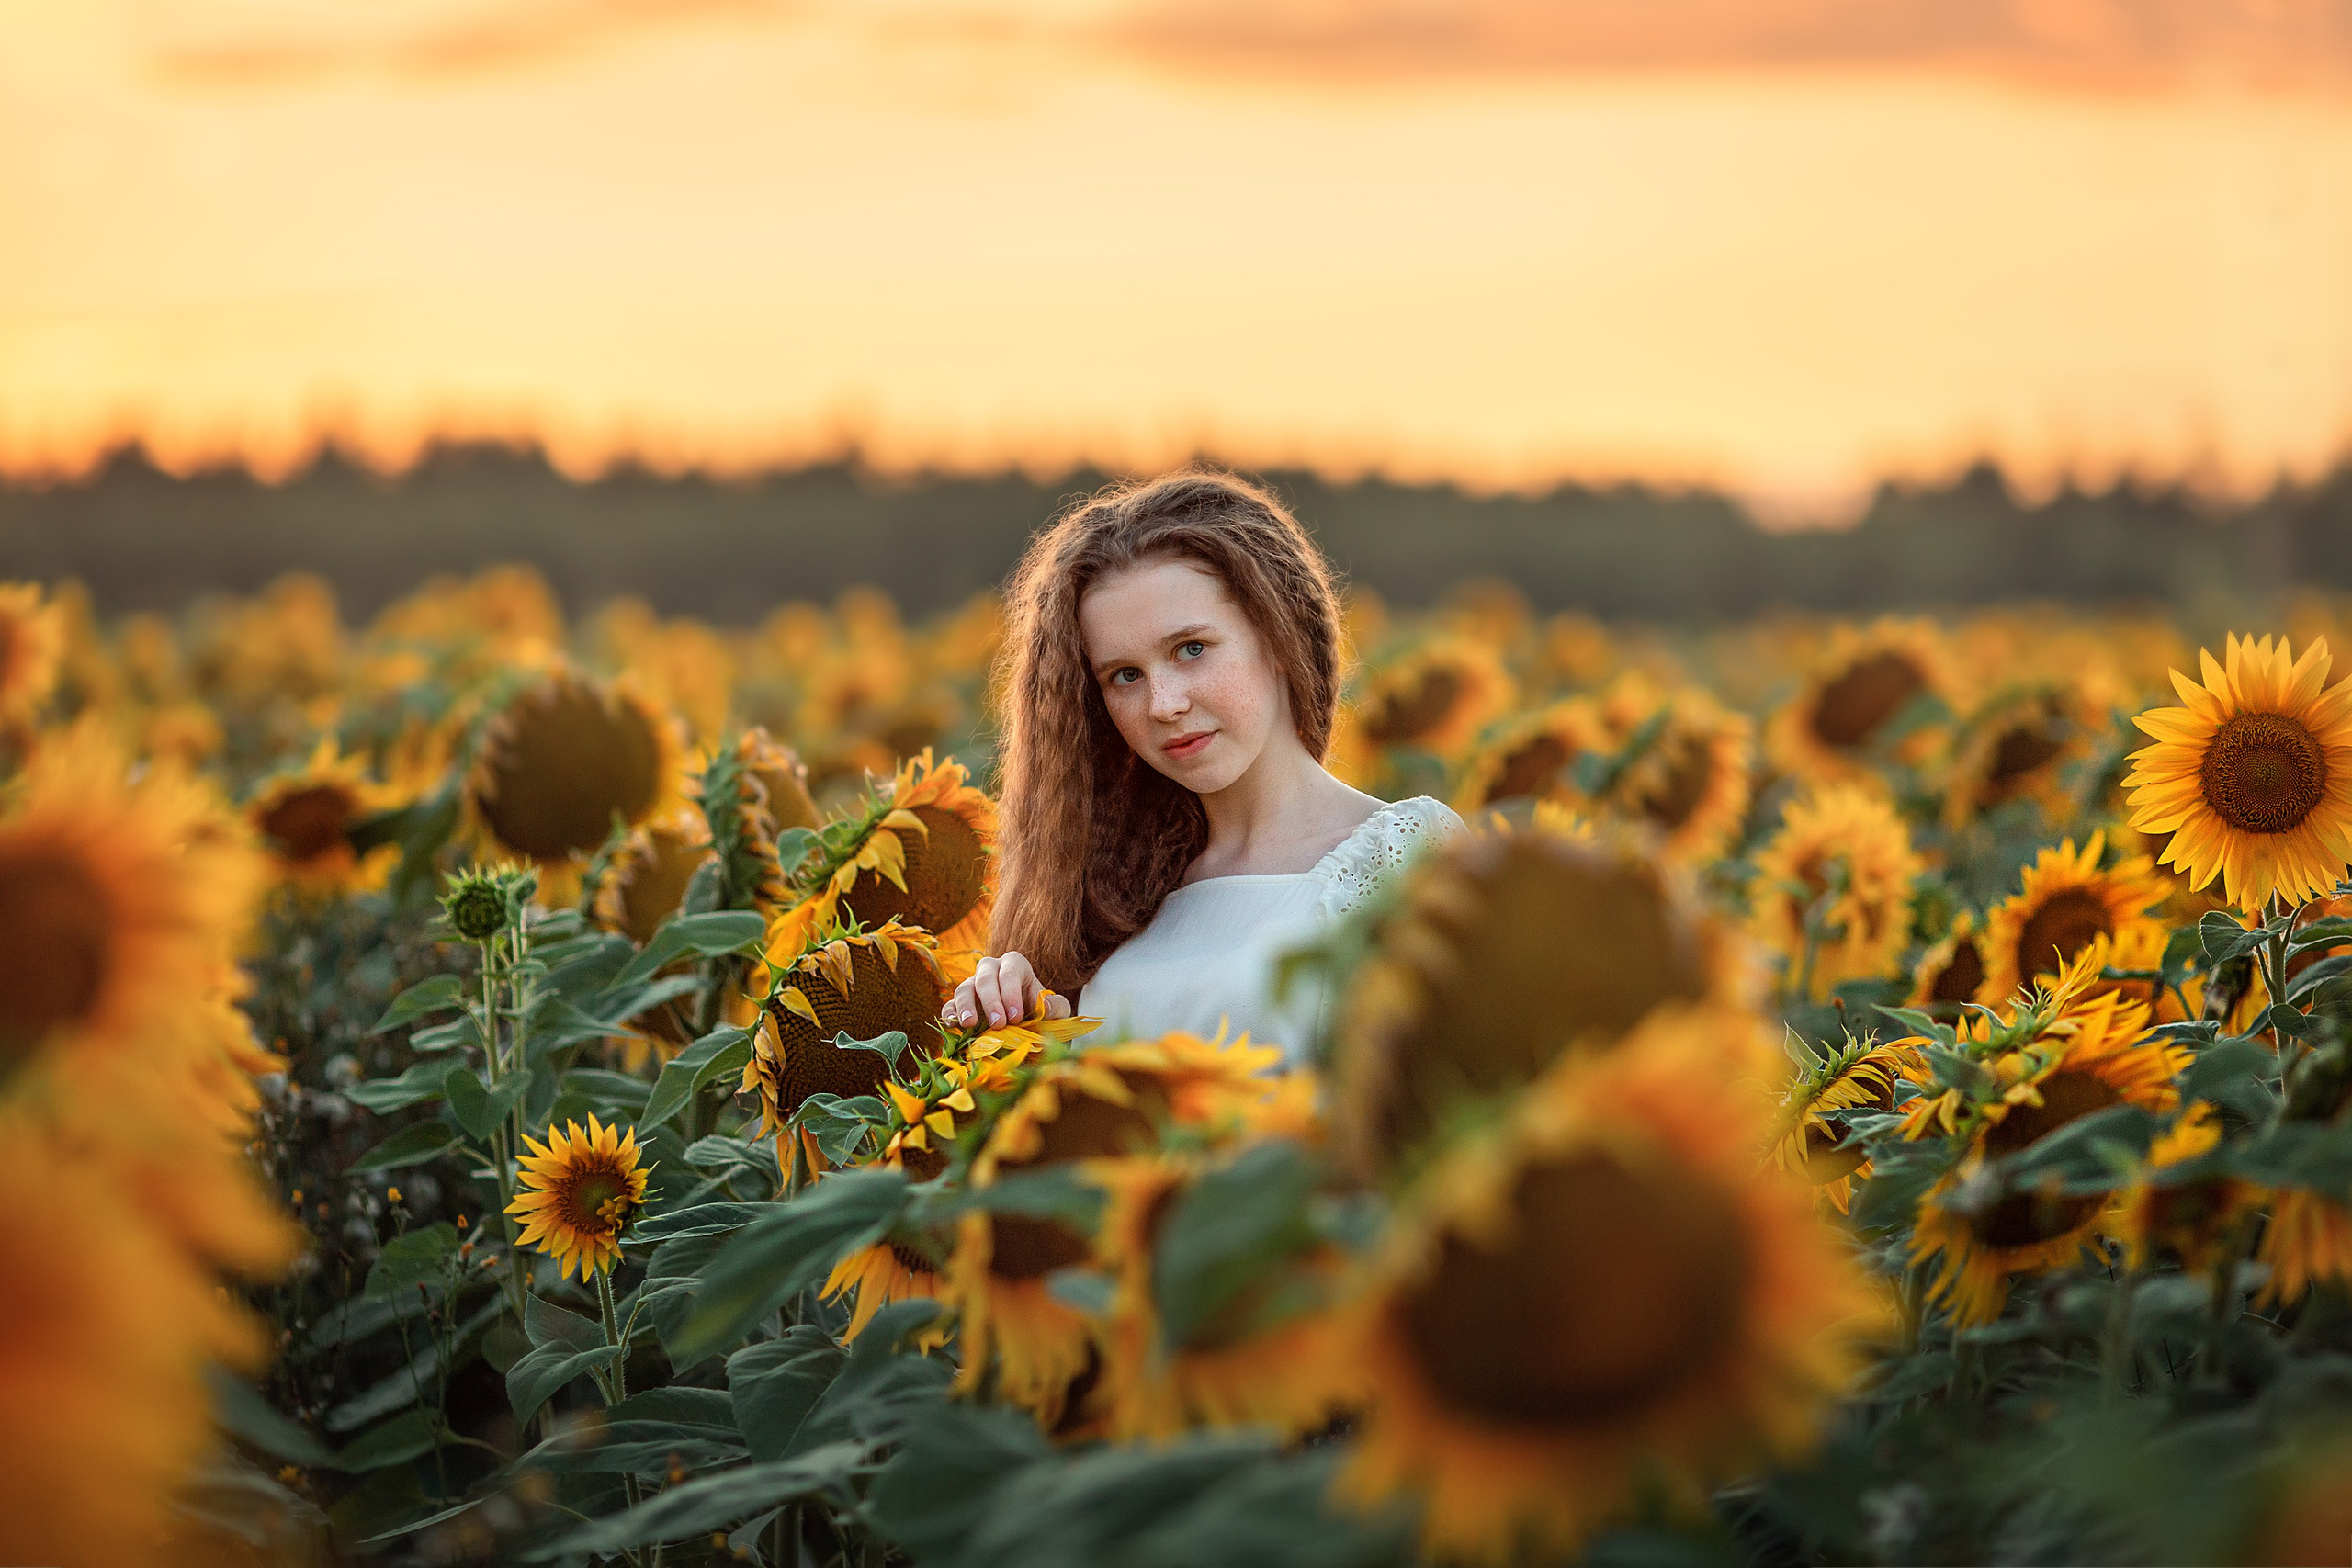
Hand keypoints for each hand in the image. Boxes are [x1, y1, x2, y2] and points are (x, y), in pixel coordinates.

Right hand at [944, 952, 1073, 1028]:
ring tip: (969, 1024)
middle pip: (985, 978)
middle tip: (999, 1024)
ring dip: (966, 1005)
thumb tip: (1044, 1004)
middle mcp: (991, 970)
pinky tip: (953, 1026)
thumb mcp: (1057, 1011)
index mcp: (1015, 965)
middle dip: (991, 1001)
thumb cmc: (1041, 1013)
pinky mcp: (959, 1004)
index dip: (1011, 993)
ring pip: (964, 988)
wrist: (1026, 1027)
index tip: (1017, 1017)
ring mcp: (972, 986)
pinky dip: (949, 1014)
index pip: (1010, 973)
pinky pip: (949, 1005)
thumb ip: (1056, 1006)